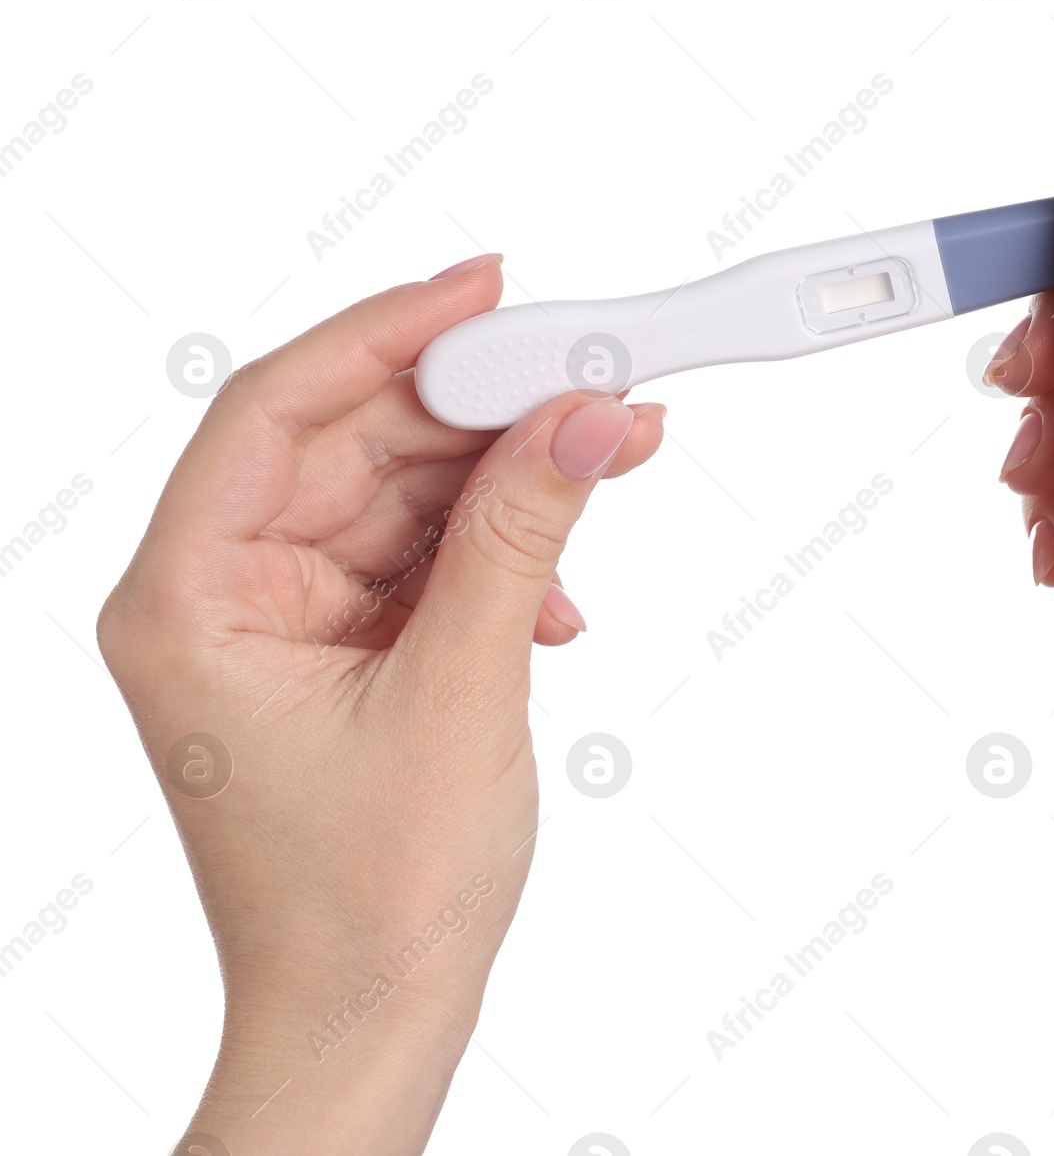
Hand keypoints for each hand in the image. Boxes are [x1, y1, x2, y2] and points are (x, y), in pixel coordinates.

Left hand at [98, 255, 663, 1153]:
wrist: (374, 1020)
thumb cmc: (370, 902)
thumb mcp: (460, 694)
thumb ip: (521, 537)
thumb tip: (584, 417)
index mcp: (189, 600)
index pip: (276, 409)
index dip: (388, 333)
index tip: (489, 289)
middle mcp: (223, 596)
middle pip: (353, 441)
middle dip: (479, 410)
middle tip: (588, 374)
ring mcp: (286, 622)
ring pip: (402, 494)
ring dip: (508, 484)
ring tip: (607, 459)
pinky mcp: (346, 648)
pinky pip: (426, 556)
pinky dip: (500, 557)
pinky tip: (560, 592)